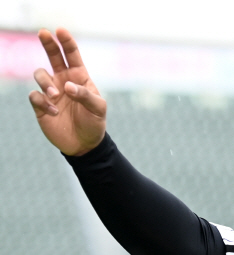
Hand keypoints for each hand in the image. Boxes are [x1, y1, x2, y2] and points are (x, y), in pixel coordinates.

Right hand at [28, 28, 105, 155]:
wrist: (85, 145)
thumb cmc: (94, 124)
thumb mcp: (98, 109)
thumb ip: (85, 95)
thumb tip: (67, 85)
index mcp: (79, 78)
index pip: (72, 55)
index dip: (66, 42)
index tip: (61, 31)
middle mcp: (63, 81)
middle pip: (52, 56)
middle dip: (48, 43)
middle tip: (44, 33)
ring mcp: (51, 92)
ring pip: (39, 74)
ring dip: (46, 83)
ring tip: (56, 96)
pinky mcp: (41, 105)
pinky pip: (35, 96)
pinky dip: (42, 101)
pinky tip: (54, 112)